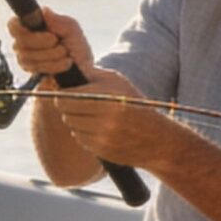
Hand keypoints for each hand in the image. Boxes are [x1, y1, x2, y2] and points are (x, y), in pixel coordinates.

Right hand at [7, 3, 92, 81]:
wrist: (83, 72)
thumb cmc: (76, 49)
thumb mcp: (73, 30)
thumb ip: (60, 21)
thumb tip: (44, 11)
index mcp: (32, 26)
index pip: (14, 25)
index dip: (24, 29)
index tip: (47, 34)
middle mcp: (25, 42)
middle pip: (20, 42)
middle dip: (44, 44)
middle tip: (60, 44)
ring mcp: (25, 57)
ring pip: (27, 56)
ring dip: (52, 56)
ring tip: (65, 55)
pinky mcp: (30, 72)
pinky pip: (34, 68)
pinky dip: (53, 66)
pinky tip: (63, 64)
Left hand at [50, 64, 184, 166]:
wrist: (158, 138)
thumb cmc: (135, 104)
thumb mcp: (118, 82)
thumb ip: (92, 74)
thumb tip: (65, 69)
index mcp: (109, 96)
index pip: (67, 97)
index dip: (62, 95)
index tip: (65, 94)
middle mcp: (106, 118)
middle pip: (66, 113)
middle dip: (68, 108)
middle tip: (79, 106)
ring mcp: (104, 136)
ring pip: (72, 126)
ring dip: (77, 122)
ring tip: (93, 118)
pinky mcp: (102, 150)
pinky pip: (80, 139)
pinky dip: (85, 135)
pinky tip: (99, 131)